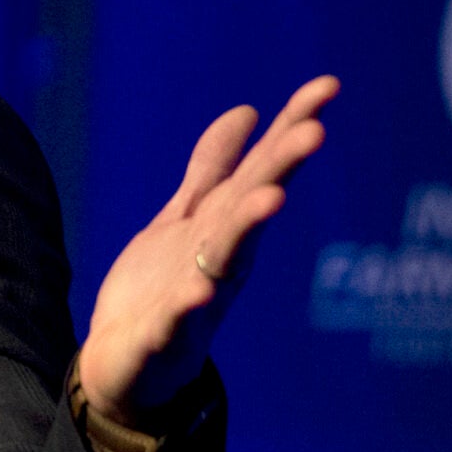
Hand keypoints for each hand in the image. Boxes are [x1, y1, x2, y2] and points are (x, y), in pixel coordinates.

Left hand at [80, 75, 339, 425]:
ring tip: (270, 199)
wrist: (124, 366)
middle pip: (254, 208)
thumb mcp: (185, 217)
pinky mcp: (163, 337)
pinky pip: (177, 321)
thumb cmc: (161, 287)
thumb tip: (248, 109)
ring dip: (247, 229)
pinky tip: (196, 293)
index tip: (327, 85)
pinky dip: (187, 308)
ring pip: (226, 260)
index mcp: (224, 227)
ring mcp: (196, 298)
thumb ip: (213, 168)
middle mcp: (220, 259)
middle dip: (282, 170)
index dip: (292, 128)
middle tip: (316, 132)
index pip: (263, 170)